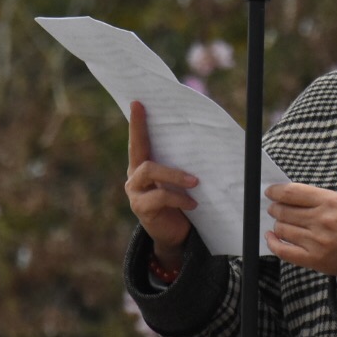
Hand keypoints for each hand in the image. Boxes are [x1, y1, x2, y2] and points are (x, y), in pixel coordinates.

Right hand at [124, 100, 196, 269]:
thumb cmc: (180, 200)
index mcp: (142, 164)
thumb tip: (202, 141)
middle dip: (158, 146)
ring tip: (195, 183)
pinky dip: (179, 199)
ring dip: (175, 176)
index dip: (137, 122)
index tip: (138, 102)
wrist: (176, 234)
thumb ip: (180, 163)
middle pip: (141, 153)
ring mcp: (135, 193)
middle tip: (174, 142)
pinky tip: (193, 204)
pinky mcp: (141, 209)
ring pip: (149, 171)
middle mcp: (134, 176)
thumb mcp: (179, 180)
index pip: (138, 140)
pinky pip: (160, 197)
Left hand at [265, 183, 336, 278]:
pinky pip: (283, 250)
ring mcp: (317, 241)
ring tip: (281, 223)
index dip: (275, 191)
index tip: (270, 192)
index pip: (291, 192)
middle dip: (275, 208)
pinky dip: (272, 242)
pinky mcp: (314, 259)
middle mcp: (322, 220)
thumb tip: (281, 195)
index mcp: (328, 201)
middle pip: (283, 211)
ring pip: (282, 229)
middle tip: (274, 208)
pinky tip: (271, 237)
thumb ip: (310, 197)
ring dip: (277, 225)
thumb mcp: (335, 200)